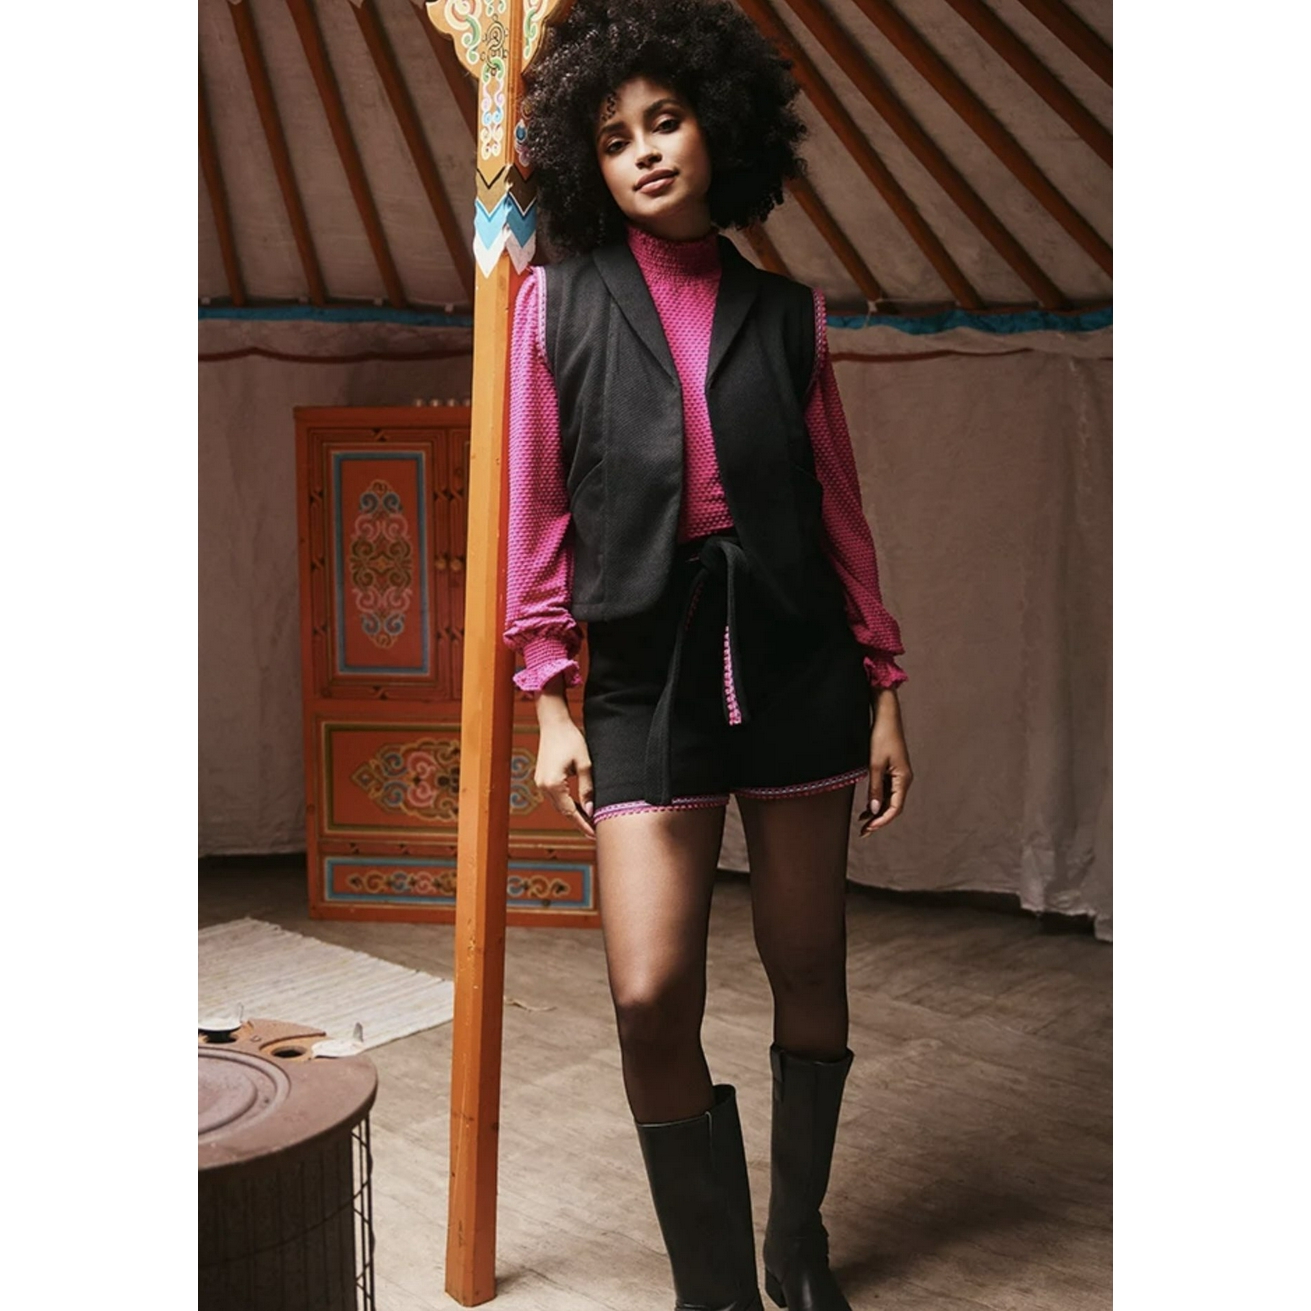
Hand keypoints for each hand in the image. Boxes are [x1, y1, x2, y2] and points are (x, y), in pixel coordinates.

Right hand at [534, 693, 595, 837]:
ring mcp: (540, 783)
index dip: (583, 825)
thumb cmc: (570, 739)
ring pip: (559, 806)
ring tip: (590, 822)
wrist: (554, 723)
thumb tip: (591, 810)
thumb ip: (587, 789)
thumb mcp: (584, 764)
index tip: (595, 835)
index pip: (570, 812)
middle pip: (563, 812)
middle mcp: (543, 786)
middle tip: (596, 832)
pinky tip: (579, 807)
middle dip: (579, 822)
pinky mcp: (542, 779)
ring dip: (573, 814)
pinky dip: (567, 804)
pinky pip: (556, 797)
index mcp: (553, 784)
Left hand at [859, 689, 911, 836]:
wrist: (886, 717)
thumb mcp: (874, 764)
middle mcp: (904, 779)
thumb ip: (875, 788)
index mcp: (904, 779)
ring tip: (863, 823)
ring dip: (877, 811)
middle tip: (864, 832)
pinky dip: (877, 800)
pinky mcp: (893, 770)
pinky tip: (868, 807)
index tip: (869, 829)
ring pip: (890, 799)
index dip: (882, 821)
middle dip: (879, 820)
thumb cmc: (881, 737)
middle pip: (893, 806)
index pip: (895, 808)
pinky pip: (887, 790)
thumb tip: (875, 810)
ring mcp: (899, 775)